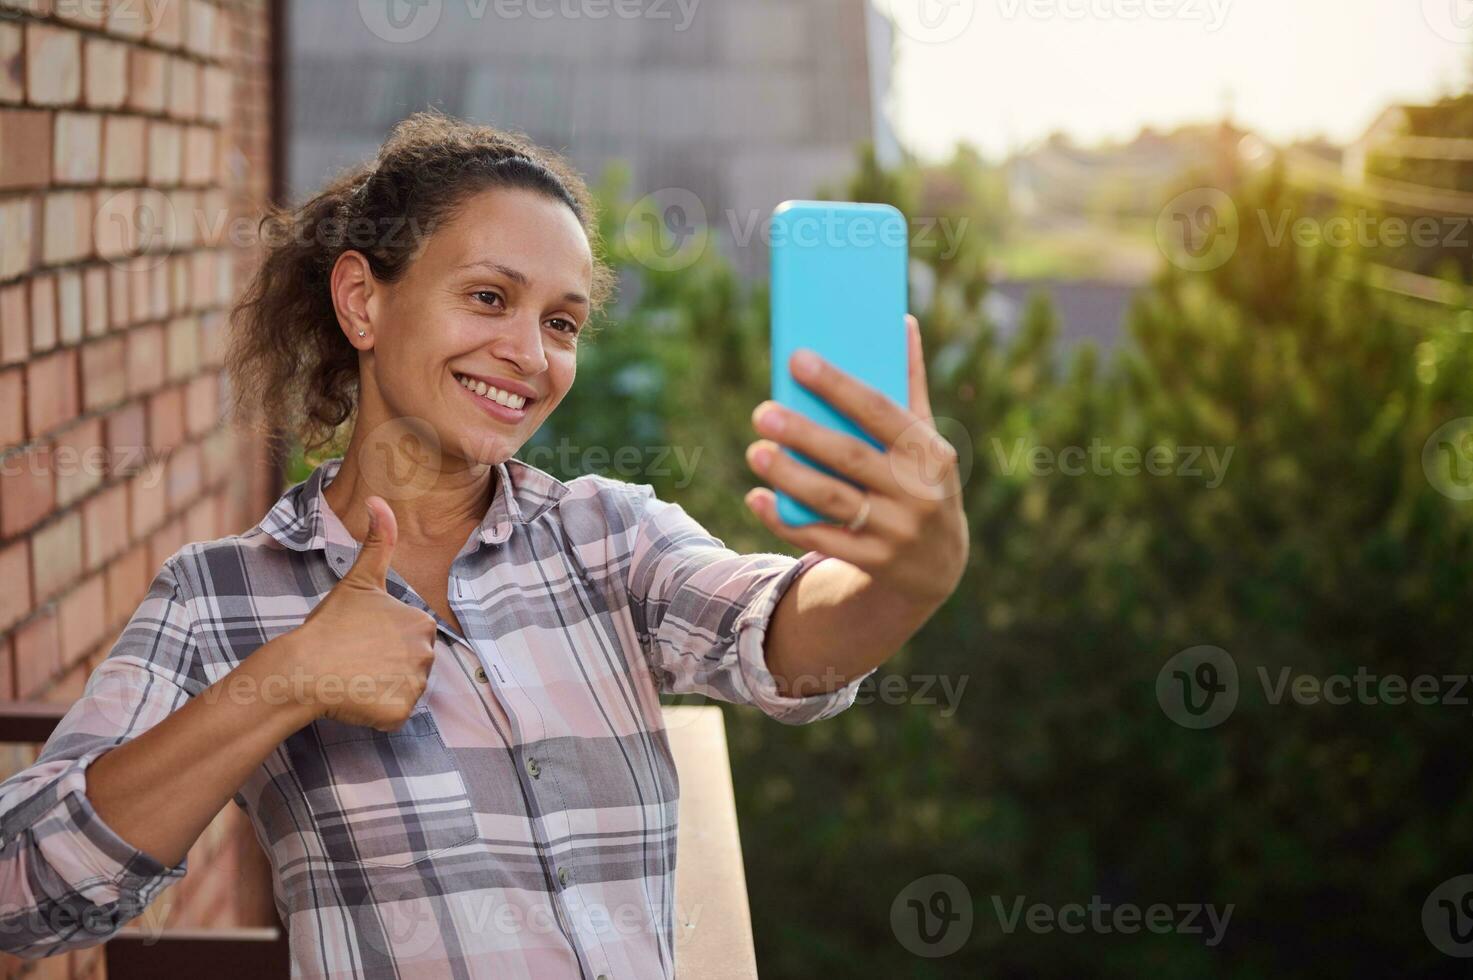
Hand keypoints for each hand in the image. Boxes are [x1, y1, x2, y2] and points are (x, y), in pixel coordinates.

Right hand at [284, 496, 438, 729]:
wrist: (301, 668)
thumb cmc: (329, 625)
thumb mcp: (359, 580)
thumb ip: (378, 541)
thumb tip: (379, 498)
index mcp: (422, 622)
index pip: (410, 639)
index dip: (382, 641)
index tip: (360, 639)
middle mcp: (428, 654)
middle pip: (410, 665)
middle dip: (385, 666)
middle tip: (354, 660)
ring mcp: (415, 686)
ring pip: (402, 690)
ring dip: (380, 689)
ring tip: (352, 677)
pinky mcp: (400, 714)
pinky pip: (393, 716)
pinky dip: (375, 713)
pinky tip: (355, 698)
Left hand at [745, 313, 968, 608]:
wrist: (937, 566)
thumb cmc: (921, 482)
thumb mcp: (925, 440)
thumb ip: (910, 385)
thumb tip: (901, 321)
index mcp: (930, 452)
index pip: (881, 411)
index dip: (838, 384)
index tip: (796, 358)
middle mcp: (916, 493)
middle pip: (851, 457)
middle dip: (804, 433)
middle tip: (761, 412)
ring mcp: (895, 533)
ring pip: (833, 501)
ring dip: (790, 476)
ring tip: (755, 450)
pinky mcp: (871, 563)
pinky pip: (820, 540)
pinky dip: (785, 520)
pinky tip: (756, 497)